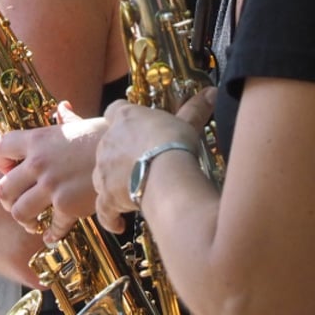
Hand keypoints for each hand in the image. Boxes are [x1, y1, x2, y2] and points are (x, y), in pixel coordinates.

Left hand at [0, 102, 104, 242]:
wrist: (130, 151)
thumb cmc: (107, 136)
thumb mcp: (82, 123)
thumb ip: (67, 118)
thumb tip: (63, 107)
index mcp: (37, 140)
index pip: (0, 148)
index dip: (2, 162)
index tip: (11, 169)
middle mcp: (39, 163)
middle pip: (3, 188)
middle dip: (8, 199)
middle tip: (18, 203)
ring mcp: (51, 185)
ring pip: (19, 212)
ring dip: (25, 220)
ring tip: (33, 222)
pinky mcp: (67, 205)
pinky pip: (52, 227)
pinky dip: (51, 234)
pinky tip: (52, 235)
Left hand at [93, 89, 215, 232]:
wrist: (164, 172)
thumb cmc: (174, 143)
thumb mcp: (186, 123)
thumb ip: (195, 109)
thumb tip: (213, 92)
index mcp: (124, 118)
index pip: (114, 110)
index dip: (121, 118)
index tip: (130, 125)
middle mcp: (107, 141)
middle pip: (107, 145)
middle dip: (121, 155)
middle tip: (141, 163)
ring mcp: (103, 170)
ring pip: (101, 175)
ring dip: (114, 182)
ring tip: (132, 190)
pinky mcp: (106, 196)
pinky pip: (103, 209)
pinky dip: (110, 216)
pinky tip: (119, 223)